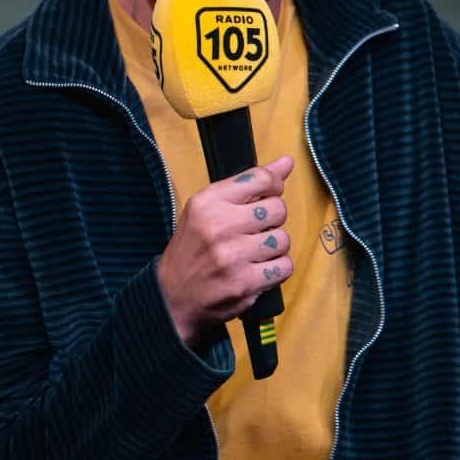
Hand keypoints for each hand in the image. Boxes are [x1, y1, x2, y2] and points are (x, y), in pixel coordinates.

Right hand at [156, 155, 292, 346]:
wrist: (172, 296)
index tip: (269, 194)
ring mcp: (233, 256)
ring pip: (283, 239)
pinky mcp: (245, 283)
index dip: (274, 185)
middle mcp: (219, 226)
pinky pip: (284, 266)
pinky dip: (276, 268)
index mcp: (208, 201)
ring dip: (274, 247)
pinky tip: (258, 269)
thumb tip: (286, 162)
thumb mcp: (207, 208)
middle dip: (272, 219)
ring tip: (254, 252)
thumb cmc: (193, 248)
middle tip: (255, 229)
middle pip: (278, 209)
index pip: (261, 179)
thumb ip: (247, 183)